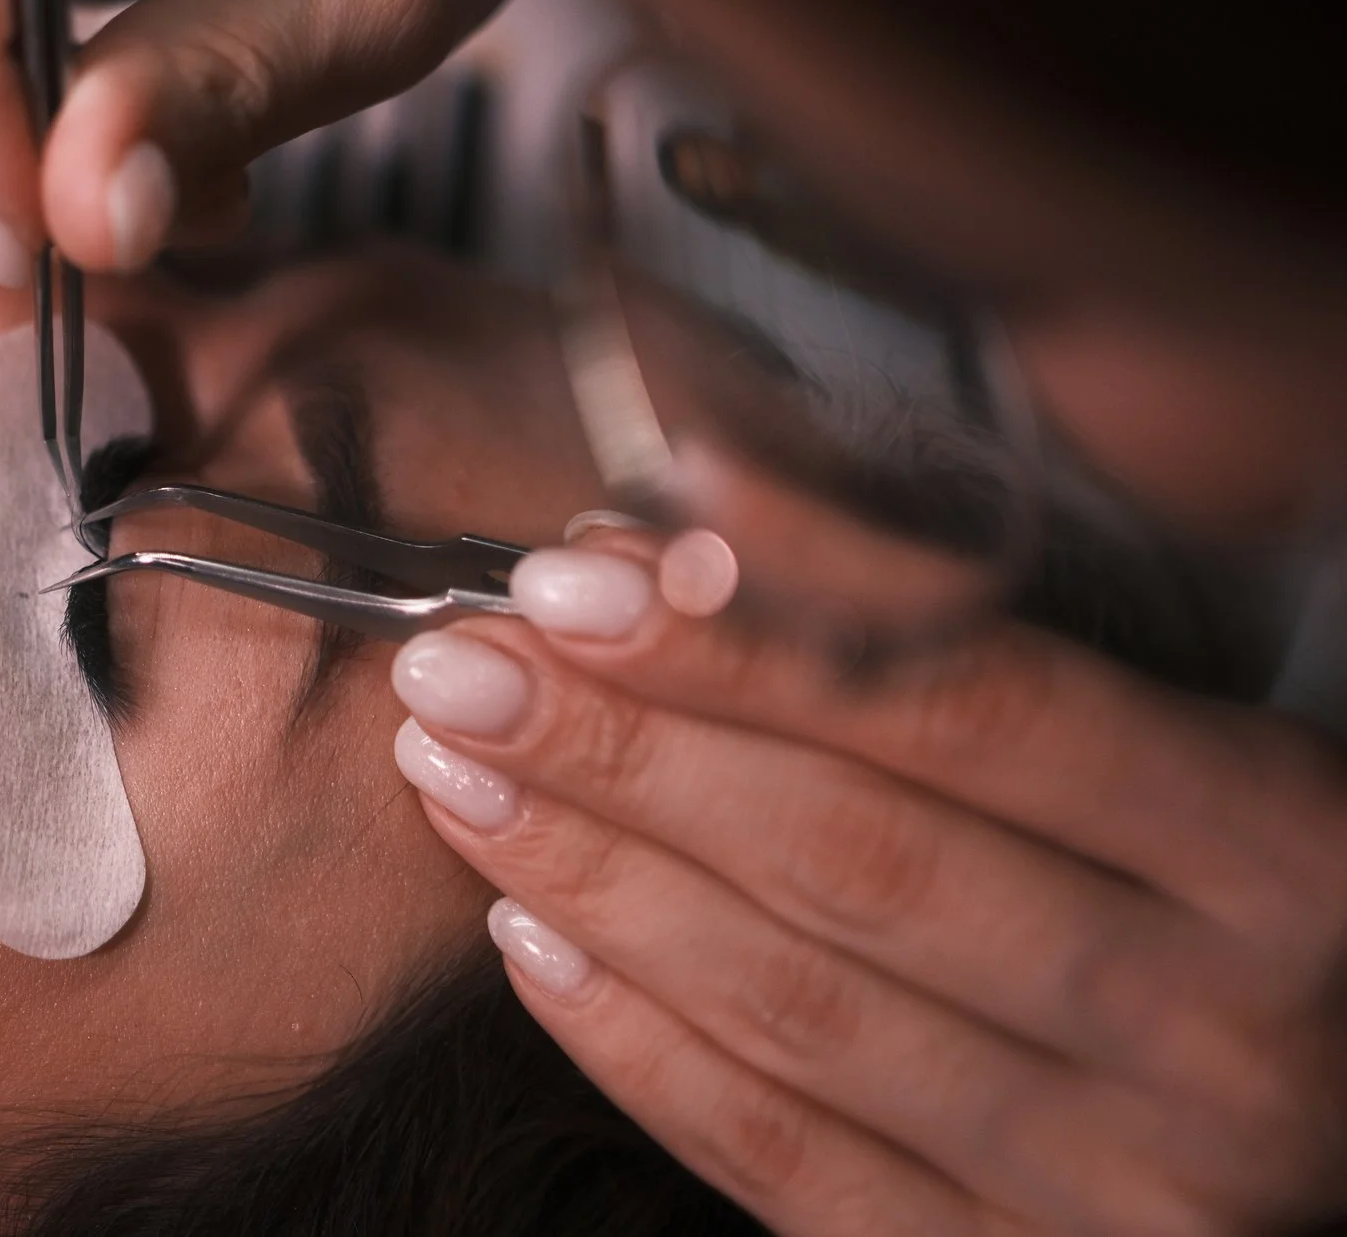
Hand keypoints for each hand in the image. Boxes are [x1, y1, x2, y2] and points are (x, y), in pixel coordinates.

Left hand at [387, 523, 1346, 1234]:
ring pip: (795, 1006)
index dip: (751, 638)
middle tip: (459, 666)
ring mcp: (1119, 1182)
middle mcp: (1217, 1034)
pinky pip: (782, 1159)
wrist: (1333, 1112)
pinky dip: (634, 1043)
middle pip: (854, 859)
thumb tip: (690, 544)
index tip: (573, 573)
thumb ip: (971, 666)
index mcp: (1284, 855)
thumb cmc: (1241, 902)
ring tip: (457, 771)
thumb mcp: (1185, 759)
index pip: (967, 716)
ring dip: (594, 875)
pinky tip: (525, 932)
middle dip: (623, 748)